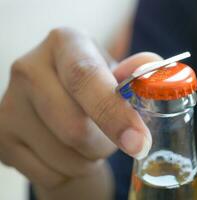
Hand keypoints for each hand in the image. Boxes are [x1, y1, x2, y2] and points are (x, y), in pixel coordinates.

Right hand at [0, 27, 160, 193]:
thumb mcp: (118, 71)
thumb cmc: (95, 85)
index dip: (114, 113)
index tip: (139, 142)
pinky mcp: (2, 138)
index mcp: (64, 43)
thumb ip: (140, 73)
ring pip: (65, 158)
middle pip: (74, 128)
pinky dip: (72, 171)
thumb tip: (154, 82)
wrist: (59, 100)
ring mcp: (9, 105)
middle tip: (116, 138)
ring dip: (91, 159)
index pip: (85, 78)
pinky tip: (70, 150)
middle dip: (105, 145)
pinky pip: (50, 175)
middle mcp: (29, 69)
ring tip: (90, 140)